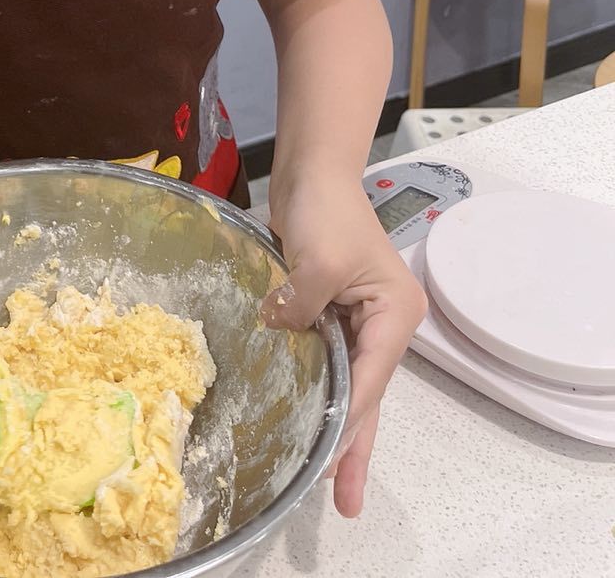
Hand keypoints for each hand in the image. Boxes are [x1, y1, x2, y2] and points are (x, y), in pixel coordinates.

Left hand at [260, 176, 426, 518]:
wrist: (311, 169)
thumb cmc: (326, 209)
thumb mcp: (318, 260)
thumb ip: (300, 308)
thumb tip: (276, 334)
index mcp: (395, 313)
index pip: (369, 379)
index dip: (347, 421)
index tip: (326, 461)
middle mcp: (383, 323)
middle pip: (366, 394)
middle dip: (353, 446)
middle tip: (343, 501)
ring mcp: (357, 319)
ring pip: (345, 383)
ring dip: (333, 425)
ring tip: (325, 480)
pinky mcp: (328, 310)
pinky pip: (323, 360)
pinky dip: (314, 390)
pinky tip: (303, 418)